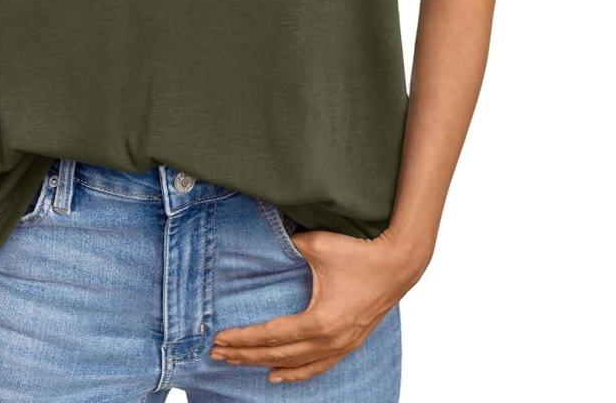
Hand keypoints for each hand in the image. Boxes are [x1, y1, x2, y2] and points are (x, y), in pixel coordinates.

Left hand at [209, 228, 430, 383]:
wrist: (399, 263)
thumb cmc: (359, 252)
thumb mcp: (316, 244)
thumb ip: (288, 244)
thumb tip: (267, 239)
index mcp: (319, 321)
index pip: (271, 336)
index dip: (243, 339)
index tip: (219, 338)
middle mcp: (329, 341)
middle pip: (277, 355)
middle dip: (244, 354)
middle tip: (217, 353)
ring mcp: (341, 346)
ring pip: (295, 365)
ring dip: (264, 365)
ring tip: (237, 363)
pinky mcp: (349, 343)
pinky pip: (317, 366)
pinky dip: (296, 374)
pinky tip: (278, 376)